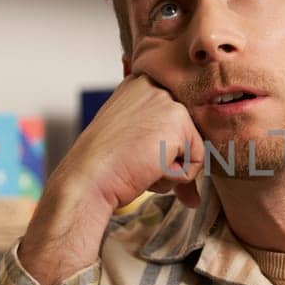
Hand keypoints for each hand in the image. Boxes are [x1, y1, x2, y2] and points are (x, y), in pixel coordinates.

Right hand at [18, 73, 203, 284]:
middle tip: (134, 161)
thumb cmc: (103, 166)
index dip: (162, 145)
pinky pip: (195, 163)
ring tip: (139, 163)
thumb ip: (161, 148)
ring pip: (191, 148)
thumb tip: (194, 198)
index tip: (135, 150)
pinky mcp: (179, 123)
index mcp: (139, 85)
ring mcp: (168, 102)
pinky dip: (175, 177)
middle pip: (185, 133)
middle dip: (168, 160)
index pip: (173, 117)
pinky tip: (147, 167)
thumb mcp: (132, 144)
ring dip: (169, 169)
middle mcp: (155, 86)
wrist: (88, 179)